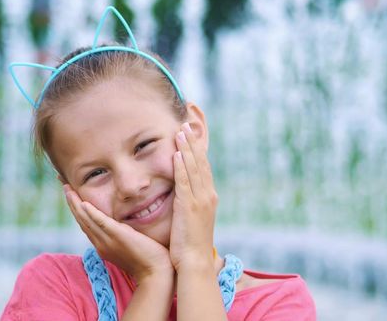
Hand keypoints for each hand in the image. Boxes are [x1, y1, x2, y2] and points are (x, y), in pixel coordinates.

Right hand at [63, 184, 173, 282]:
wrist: (155, 273)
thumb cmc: (147, 260)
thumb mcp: (128, 246)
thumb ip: (122, 236)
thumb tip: (123, 226)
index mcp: (102, 246)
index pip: (86, 225)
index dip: (77, 210)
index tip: (71, 196)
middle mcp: (101, 244)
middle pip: (81, 220)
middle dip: (71, 202)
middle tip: (64, 186)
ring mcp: (108, 241)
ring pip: (87, 220)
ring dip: (76, 204)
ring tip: (68, 189)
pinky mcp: (118, 236)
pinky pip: (101, 223)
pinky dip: (92, 213)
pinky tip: (84, 203)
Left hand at [169, 123, 217, 271]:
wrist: (195, 263)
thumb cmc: (191, 246)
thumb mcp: (193, 220)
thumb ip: (189, 205)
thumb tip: (183, 196)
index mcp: (209, 198)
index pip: (204, 168)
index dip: (198, 150)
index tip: (192, 135)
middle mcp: (208, 195)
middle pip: (201, 163)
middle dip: (193, 143)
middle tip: (187, 124)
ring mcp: (200, 200)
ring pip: (194, 168)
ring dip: (187, 149)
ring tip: (181, 132)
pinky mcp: (189, 206)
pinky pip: (185, 182)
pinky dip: (181, 166)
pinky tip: (176, 154)